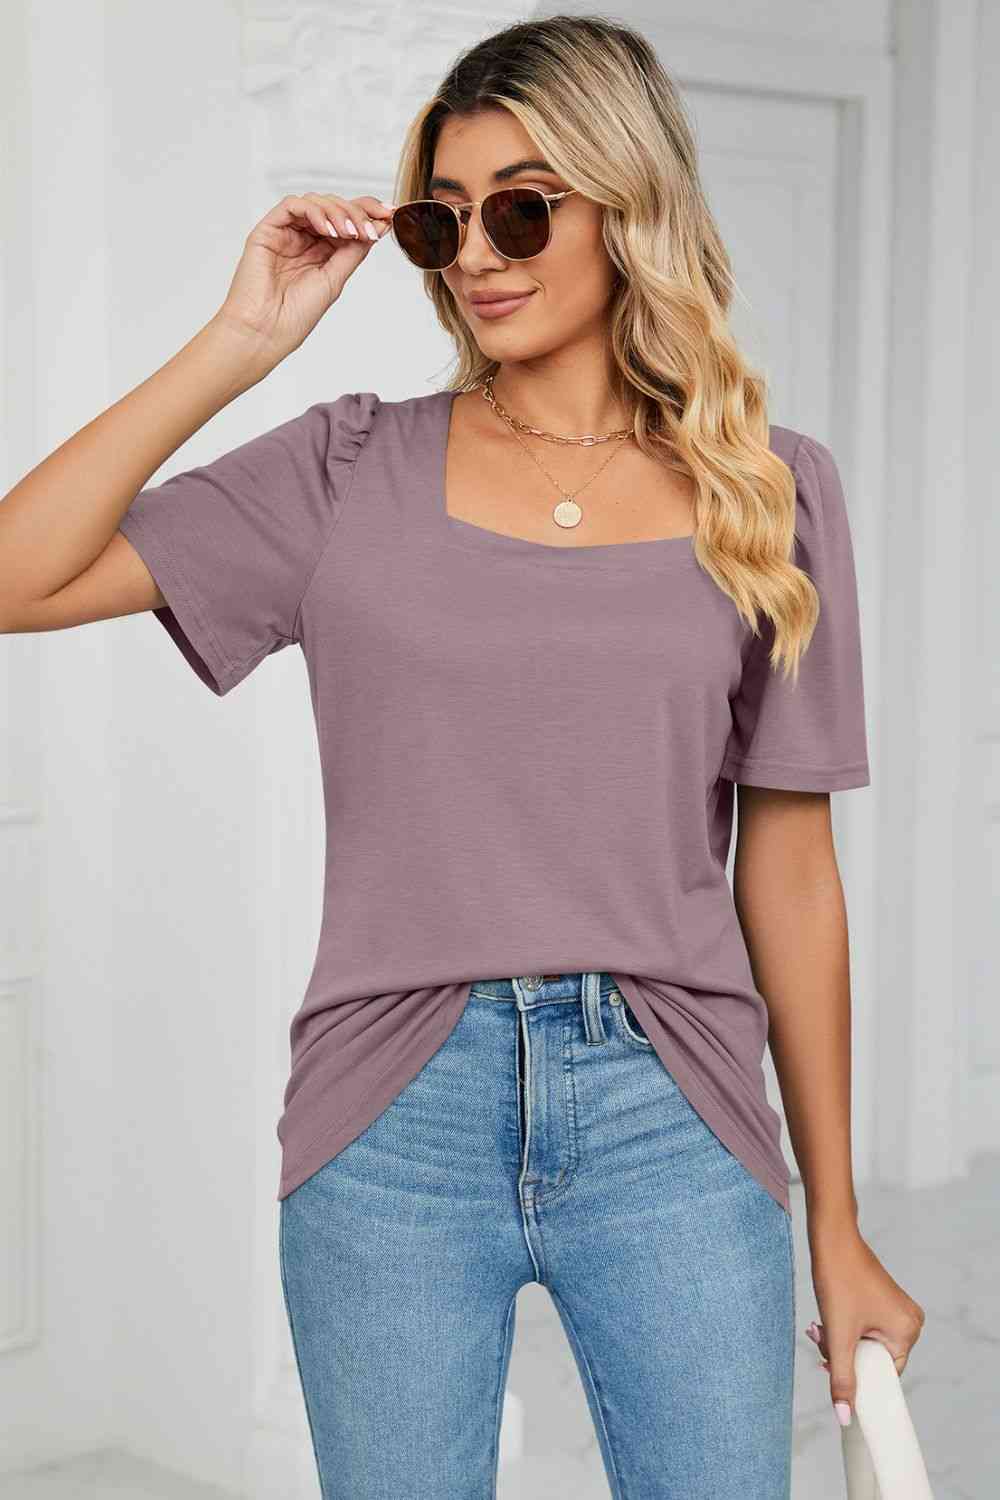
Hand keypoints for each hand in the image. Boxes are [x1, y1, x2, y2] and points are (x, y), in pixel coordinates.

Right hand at [214, 191, 394, 364]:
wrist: (266, 331)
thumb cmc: (295, 315)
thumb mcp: (335, 279)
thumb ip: (353, 252)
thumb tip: (378, 227)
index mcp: (321, 252)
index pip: (346, 222)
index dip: (367, 214)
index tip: (389, 216)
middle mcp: (304, 239)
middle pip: (334, 207)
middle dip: (357, 212)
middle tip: (372, 227)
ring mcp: (286, 233)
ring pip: (316, 202)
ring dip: (338, 212)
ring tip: (350, 233)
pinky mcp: (268, 230)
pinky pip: (292, 205)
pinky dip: (314, 211)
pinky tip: (327, 229)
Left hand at [806, 1221, 924, 1426]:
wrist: (831, 1237)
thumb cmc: (839, 1279)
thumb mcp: (838, 1335)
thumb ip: (841, 1378)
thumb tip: (844, 1417)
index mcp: (908, 1331)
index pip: (885, 1375)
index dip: (858, 1377)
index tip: (830, 1369)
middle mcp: (910, 1321)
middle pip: (873, 1359)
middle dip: (843, 1355)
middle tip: (820, 1342)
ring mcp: (898, 1310)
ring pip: (866, 1344)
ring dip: (840, 1342)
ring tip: (819, 1328)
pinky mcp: (884, 1301)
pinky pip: (865, 1328)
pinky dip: (845, 1329)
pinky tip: (826, 1319)